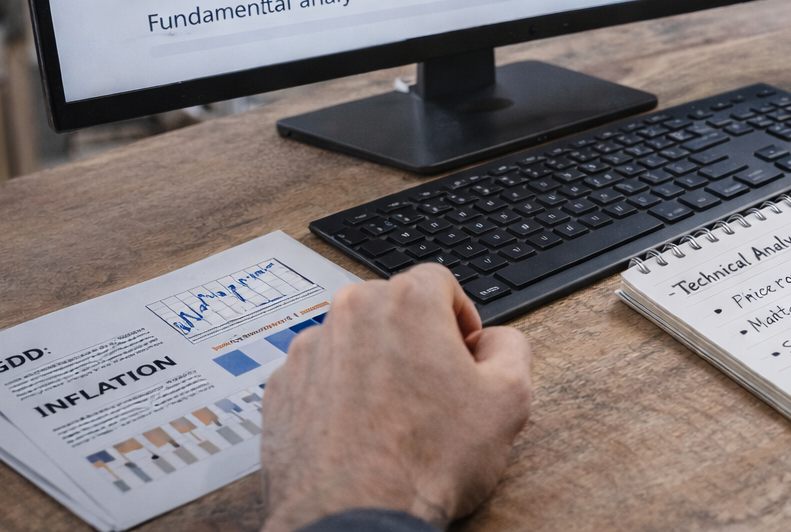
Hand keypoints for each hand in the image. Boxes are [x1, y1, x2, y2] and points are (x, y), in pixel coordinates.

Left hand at [259, 264, 531, 531]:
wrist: (356, 519)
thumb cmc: (426, 463)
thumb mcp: (508, 400)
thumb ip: (510, 348)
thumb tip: (493, 341)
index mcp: (407, 302)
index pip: (439, 281)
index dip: (459, 316)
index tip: (463, 350)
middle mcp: (351, 313)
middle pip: (392, 307)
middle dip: (415, 339)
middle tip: (434, 387)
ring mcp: (308, 351)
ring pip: (353, 340)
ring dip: (375, 365)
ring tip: (394, 417)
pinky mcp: (281, 389)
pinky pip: (319, 375)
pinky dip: (338, 394)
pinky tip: (359, 431)